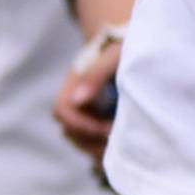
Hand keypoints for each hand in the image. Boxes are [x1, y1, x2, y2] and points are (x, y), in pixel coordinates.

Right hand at [53, 28, 126, 156]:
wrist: (131, 40)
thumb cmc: (124, 44)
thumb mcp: (115, 54)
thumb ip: (97, 73)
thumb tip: (80, 100)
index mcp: (76, 81)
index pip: (63, 111)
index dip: (81, 125)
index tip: (109, 130)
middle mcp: (76, 97)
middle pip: (70, 130)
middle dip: (91, 143)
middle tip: (119, 148)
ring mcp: (86, 108)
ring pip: (79, 138)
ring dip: (97, 149)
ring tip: (122, 153)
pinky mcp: (98, 116)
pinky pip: (93, 141)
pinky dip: (104, 150)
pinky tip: (123, 155)